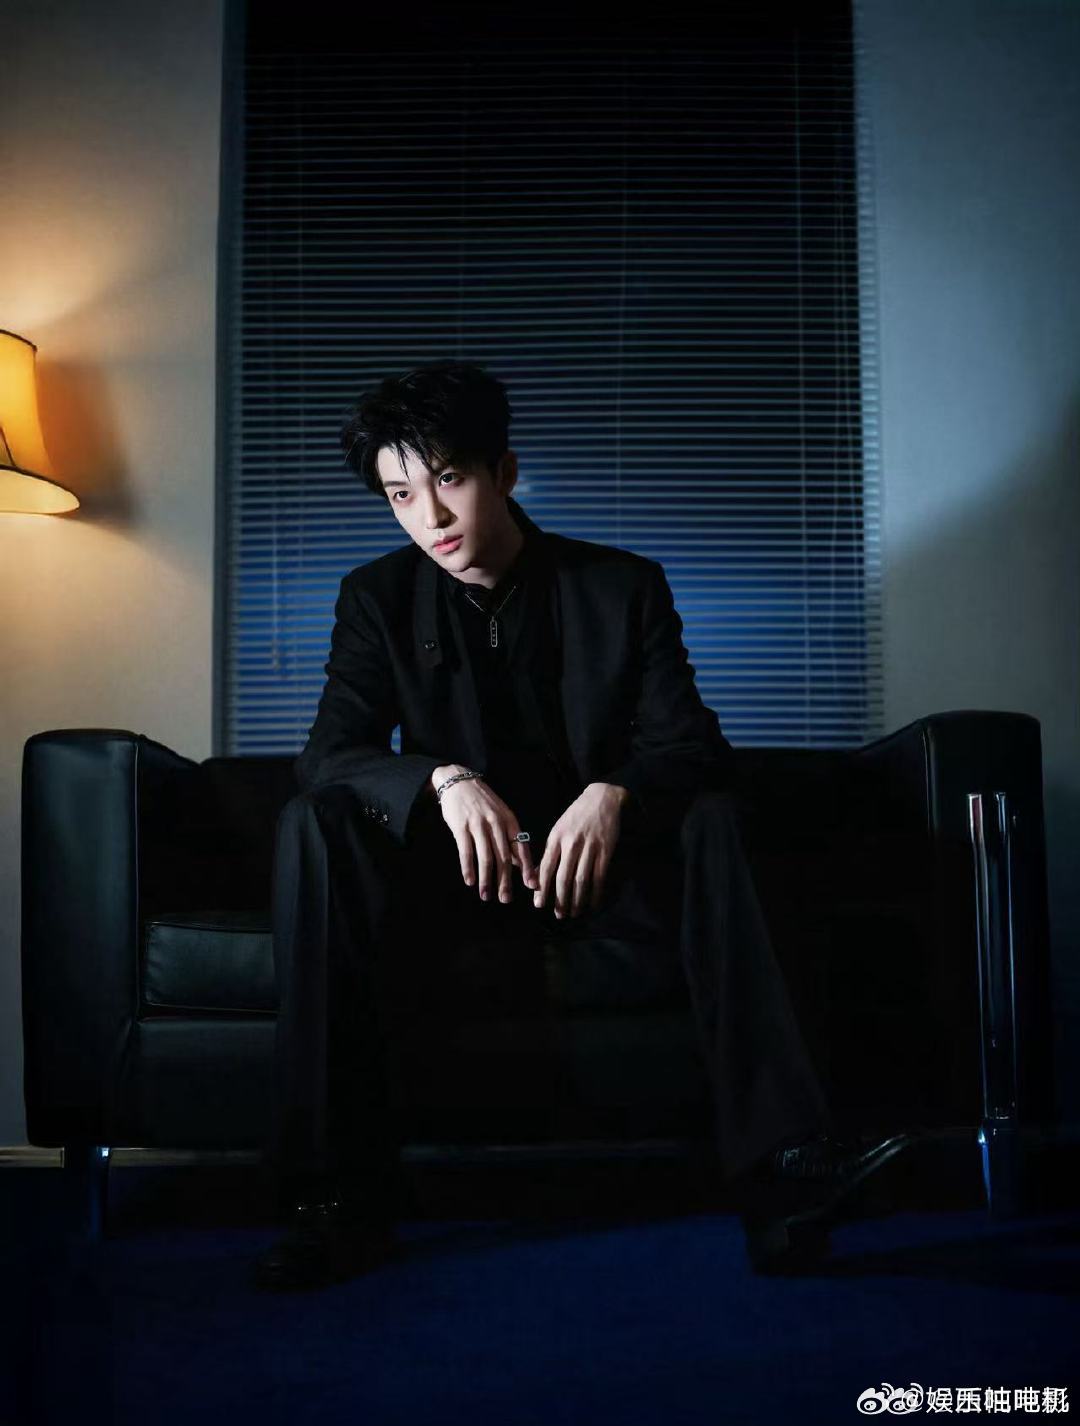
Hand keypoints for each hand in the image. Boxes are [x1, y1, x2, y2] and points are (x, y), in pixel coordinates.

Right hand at [433, 766, 537, 903]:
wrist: (459, 781)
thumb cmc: (483, 802)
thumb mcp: (501, 815)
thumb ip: (510, 839)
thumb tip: (519, 865)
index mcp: (510, 821)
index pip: (521, 847)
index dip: (527, 868)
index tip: (532, 886)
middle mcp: (496, 823)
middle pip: (503, 857)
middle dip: (505, 881)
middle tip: (505, 899)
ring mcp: (478, 824)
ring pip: (485, 857)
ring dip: (486, 879)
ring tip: (486, 895)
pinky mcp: (460, 826)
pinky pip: (466, 851)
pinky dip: (468, 868)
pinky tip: (470, 881)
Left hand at [533, 782, 628, 918]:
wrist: (602, 798)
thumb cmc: (576, 815)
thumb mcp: (558, 828)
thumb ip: (550, 851)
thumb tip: (537, 874)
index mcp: (556, 838)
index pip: (545, 867)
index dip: (541, 888)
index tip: (539, 904)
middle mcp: (571, 843)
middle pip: (563, 878)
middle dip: (560, 900)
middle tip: (558, 914)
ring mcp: (589, 847)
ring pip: (581, 880)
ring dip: (577, 900)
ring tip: (574, 912)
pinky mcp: (605, 850)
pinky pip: (599, 876)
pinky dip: (596, 893)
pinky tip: (594, 903)